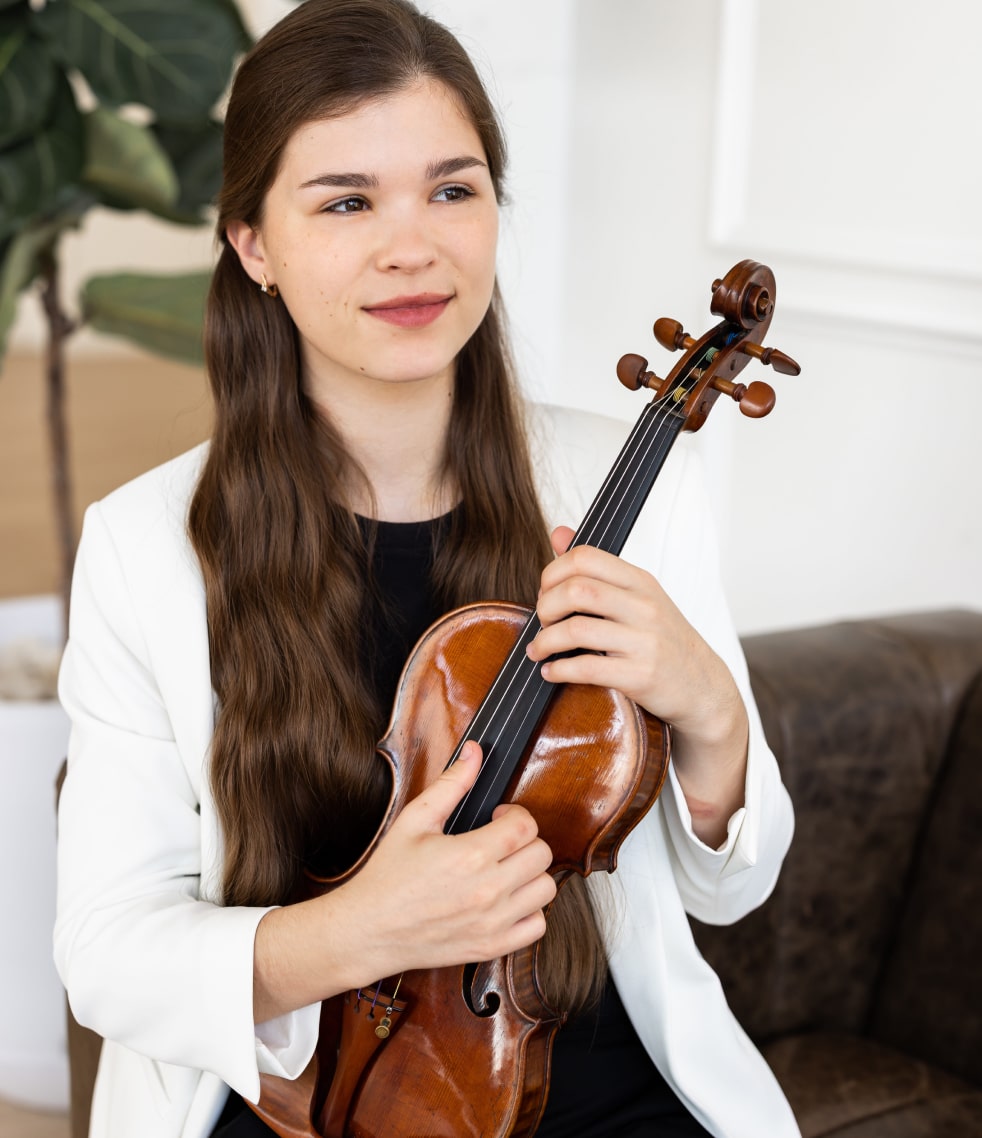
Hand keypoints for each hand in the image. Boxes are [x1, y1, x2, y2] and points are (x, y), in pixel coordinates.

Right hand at [253, 741, 557, 1021]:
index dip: (514, 814)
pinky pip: (537, 926)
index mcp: (470, 855)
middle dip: (525, 840)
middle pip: (542, 854)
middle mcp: (488, 890)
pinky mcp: (491, 946)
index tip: (497, 817)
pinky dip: (530, 911)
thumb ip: (451, 784)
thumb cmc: (388, 875)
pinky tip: (508, 900)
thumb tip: (475, 752)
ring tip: (506, 869)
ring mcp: (493, 922)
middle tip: (501, 841)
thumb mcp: (415, 820)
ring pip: (546, 889)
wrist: (369, 929)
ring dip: (531, 874)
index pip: (526, 825)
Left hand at [525, 527, 747, 844]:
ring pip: (577, 630)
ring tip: (538, 650)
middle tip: (542, 621)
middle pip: (577, 590)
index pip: (585, 557)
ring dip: (545, 641)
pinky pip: (587, 669)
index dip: (552, 572)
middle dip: (546, 606)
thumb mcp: (639, 596)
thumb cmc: (665, 640)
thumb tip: (559, 534)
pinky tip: (552, 671)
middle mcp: (644, 606)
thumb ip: (597, 568)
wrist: (704, 686)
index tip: (545, 592)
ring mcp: (644, 641)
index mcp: (640, 581)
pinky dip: (559, 670)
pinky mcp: (640, 676)